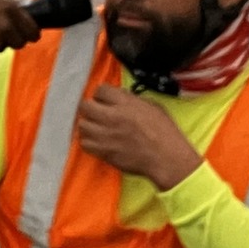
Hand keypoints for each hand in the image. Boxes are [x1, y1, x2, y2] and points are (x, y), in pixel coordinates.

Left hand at [76, 85, 202, 188]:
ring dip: (88, 125)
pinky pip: (85, 144)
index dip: (102, 94)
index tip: (106, 100)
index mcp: (125, 103)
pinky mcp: (104, 151)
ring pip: (82, 125)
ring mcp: (105, 135)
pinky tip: (98, 141)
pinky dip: (89, 142)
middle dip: (90, 107)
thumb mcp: (152, 106)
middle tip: (97, 112)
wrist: (166, 157)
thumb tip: (120, 98)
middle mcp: (111, 117)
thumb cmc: (165, 131)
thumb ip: (132, 100)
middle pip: (85, 106)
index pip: (100, 90)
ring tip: (96, 128)